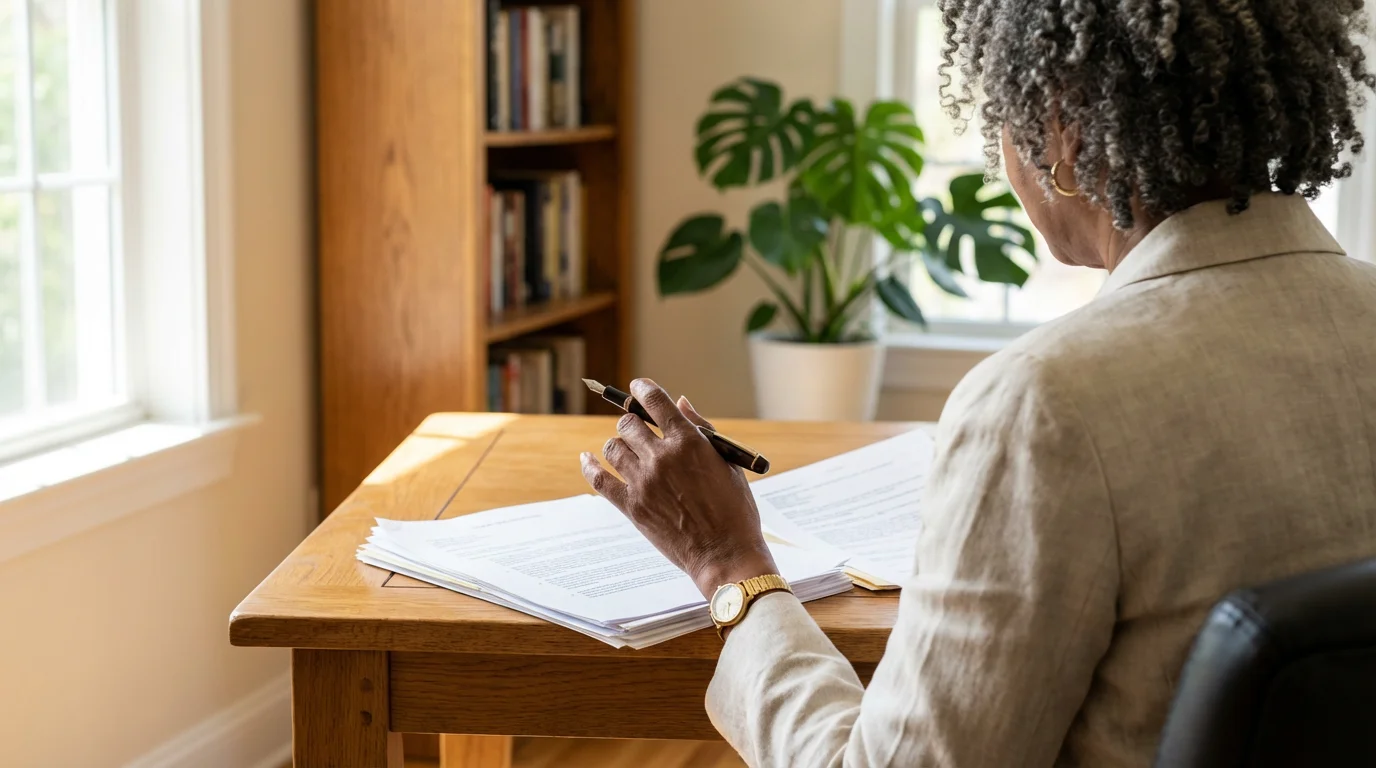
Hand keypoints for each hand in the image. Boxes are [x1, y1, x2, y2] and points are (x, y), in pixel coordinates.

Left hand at [580, 379, 777, 598]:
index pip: (655, 401)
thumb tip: (679, 402)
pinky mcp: (631, 506)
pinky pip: (599, 479)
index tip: (637, 388)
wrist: (725, 554)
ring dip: (617, 444)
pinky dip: (590, 466)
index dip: (642, 389)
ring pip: (612, 448)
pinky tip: (587, 459)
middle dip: (632, 422)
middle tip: (637, 429)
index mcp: (689, 441)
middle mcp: (662, 457)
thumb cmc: (734, 509)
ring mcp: (643, 482)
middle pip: (628, 424)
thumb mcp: (728, 462)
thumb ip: (701, 429)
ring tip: (625, 450)